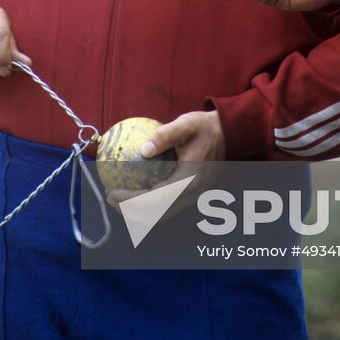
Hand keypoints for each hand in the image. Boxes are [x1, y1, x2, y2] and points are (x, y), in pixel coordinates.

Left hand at [105, 110, 224, 210]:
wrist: (229, 134)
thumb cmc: (205, 127)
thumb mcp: (186, 124)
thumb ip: (165, 135)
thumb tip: (143, 149)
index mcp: (190, 181)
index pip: (155, 200)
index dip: (131, 201)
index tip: (112, 191)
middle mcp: (192, 195)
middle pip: (155, 215)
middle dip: (129, 211)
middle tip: (110, 196)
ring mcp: (193, 198)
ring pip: (161, 215)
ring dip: (138, 211)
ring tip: (118, 198)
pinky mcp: (191, 195)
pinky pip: (166, 207)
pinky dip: (148, 205)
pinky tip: (135, 191)